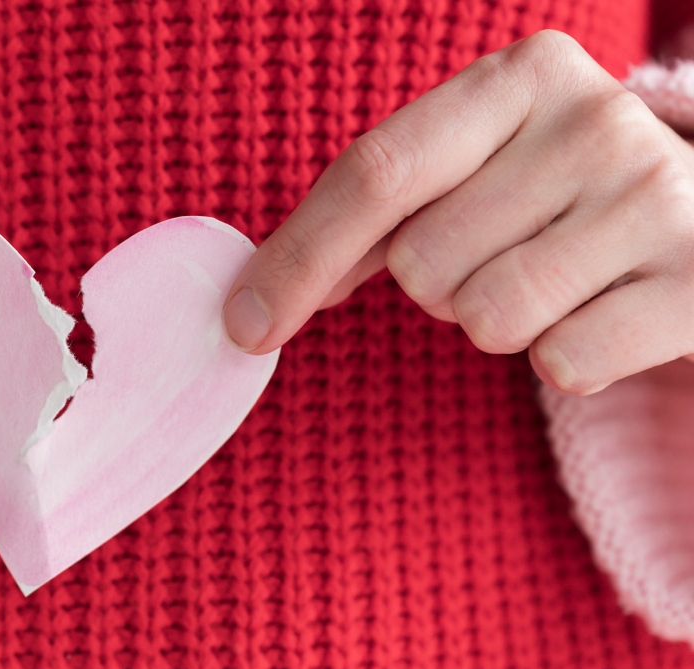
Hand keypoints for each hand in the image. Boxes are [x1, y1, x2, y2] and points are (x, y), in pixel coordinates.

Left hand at [224, 30, 693, 394]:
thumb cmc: (555, 192)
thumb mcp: (473, 166)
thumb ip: (371, 213)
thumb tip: (256, 299)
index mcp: (522, 76)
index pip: (375, 174)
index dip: (298, 258)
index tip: (244, 325)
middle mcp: (596, 119)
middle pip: (421, 263)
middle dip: (434, 285)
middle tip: (502, 251)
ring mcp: (658, 199)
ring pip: (486, 319)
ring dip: (496, 323)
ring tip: (555, 277)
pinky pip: (561, 365)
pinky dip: (563, 358)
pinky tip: (604, 309)